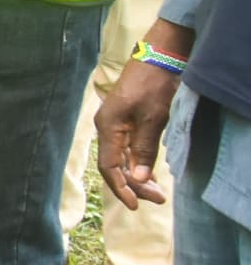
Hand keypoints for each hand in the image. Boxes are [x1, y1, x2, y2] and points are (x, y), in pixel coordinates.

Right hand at [96, 58, 180, 209]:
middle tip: (159, 199)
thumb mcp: (153, 119)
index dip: (122, 188)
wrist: (157, 58)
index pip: (110, 167)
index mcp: (108, 128)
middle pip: (115, 165)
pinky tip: (150, 171)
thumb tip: (139, 178)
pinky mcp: (124, 119)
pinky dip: (137, 162)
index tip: (137, 205)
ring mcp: (114, 123)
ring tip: (157, 190)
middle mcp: (106, 127)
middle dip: (134, 185)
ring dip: (137, 175)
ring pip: (121, 157)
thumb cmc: (153, 86)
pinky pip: (126, 148)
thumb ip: (144, 149)